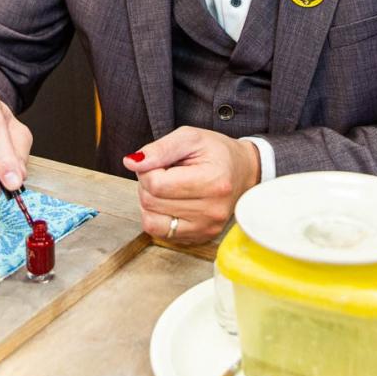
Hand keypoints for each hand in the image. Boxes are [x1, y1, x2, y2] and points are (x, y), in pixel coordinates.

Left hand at [122, 126, 260, 244]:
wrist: (243, 171)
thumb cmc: (217, 152)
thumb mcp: (190, 138)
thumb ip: (160, 149)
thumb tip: (132, 162)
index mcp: (213, 181)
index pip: (156, 184)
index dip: (147, 169)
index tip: (159, 161)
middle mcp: (212, 210)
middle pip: (151, 202)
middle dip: (147, 184)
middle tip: (164, 171)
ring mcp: (207, 227)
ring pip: (151, 221)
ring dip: (150, 202)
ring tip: (166, 187)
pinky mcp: (200, 237)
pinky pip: (160, 233)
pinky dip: (157, 216)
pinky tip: (170, 202)